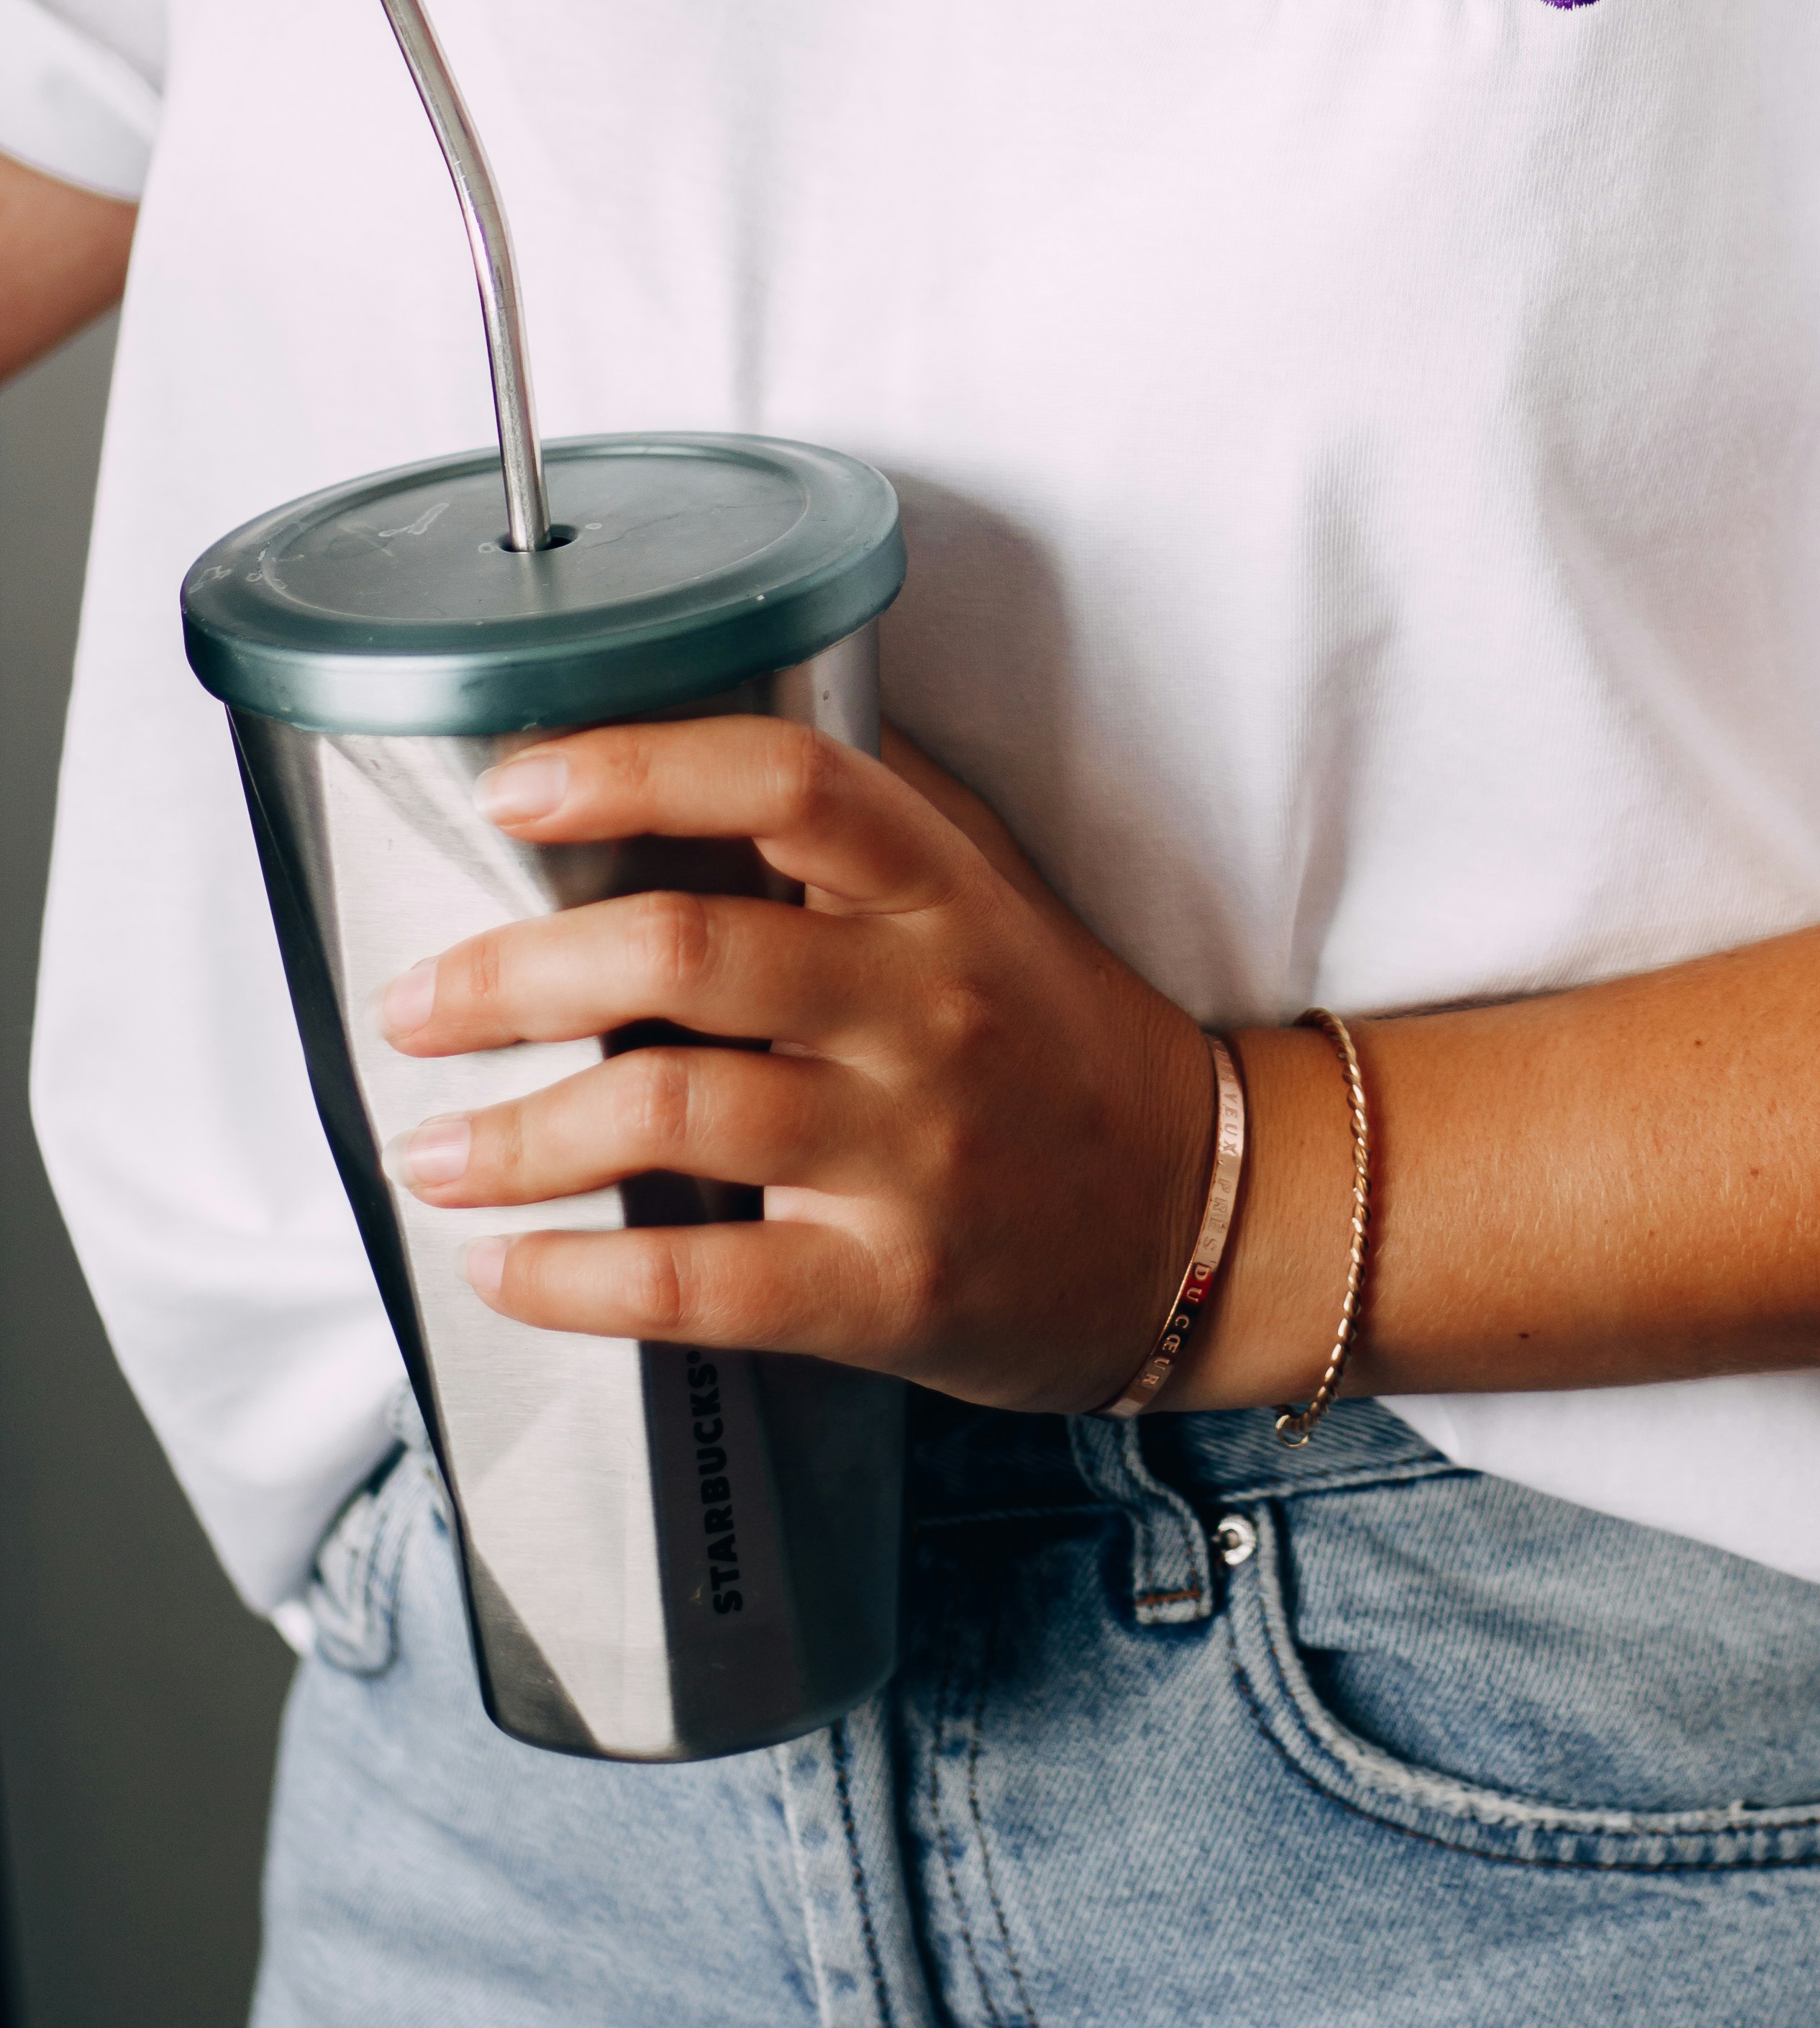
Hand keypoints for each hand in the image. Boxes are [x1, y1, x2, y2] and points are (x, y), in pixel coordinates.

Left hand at [378, 717, 1217, 1409]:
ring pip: (676, 1116)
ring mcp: (910, 1150)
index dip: (637, 766)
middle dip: (514, 972)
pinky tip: (505, 1266)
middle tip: (416, 999)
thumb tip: (677, 740)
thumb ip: (855, 820)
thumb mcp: (984, 891)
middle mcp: (926, 1006)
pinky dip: (578, 1279)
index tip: (512, 785)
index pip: (785, 781)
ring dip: (516, 1134)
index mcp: (937, 890)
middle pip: (690, 952)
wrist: (1196, 1212)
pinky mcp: (889, 1288)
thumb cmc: (1051, 1034)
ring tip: (429, 1147)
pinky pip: (705, 1283)